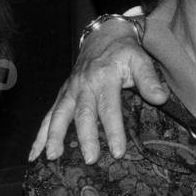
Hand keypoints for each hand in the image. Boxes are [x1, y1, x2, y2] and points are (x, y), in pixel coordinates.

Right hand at [31, 18, 165, 162]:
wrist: (104, 36)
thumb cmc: (124, 52)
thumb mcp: (140, 60)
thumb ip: (149, 79)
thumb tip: (161, 98)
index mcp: (104, 78)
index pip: (109, 108)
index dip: (114, 130)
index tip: (118, 152)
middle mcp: (84, 85)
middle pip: (83, 114)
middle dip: (85, 137)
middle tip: (90, 159)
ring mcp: (70, 90)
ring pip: (59, 114)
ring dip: (54, 136)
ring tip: (52, 157)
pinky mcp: (62, 95)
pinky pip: (48, 114)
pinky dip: (39, 134)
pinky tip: (34, 154)